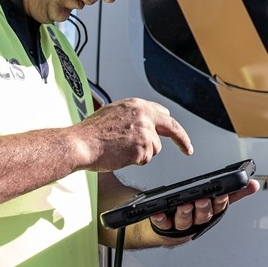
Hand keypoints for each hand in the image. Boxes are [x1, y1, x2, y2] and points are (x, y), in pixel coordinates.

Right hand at [74, 98, 192, 171]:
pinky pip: (145, 159)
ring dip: (142, 153)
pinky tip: (120, 155)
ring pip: (155, 148)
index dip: (169, 124)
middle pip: (172, 127)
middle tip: (187, 149)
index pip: (162, 113)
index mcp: (136, 105)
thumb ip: (132, 116)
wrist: (80, 143)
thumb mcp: (112, 113)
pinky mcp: (144, 146)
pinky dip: (135, 161)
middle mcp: (144, 115)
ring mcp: (145, 130)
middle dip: (182, 139)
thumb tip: (142, 123)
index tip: (176, 132)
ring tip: (121, 150)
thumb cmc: (90, 133)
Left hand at [148, 178, 260, 235]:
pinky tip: (158, 213)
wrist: (172, 231)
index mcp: (211, 212)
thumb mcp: (218, 201)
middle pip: (203, 215)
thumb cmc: (196, 213)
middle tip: (202, 200)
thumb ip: (236, 193)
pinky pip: (163, 224)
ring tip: (184, 205)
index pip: (219, 208)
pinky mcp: (166, 226)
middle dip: (203, 208)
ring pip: (185, 221)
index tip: (221, 195)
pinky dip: (161, 219)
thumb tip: (254, 184)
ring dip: (185, 214)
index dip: (220, 202)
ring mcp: (182, 224)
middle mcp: (198, 220)